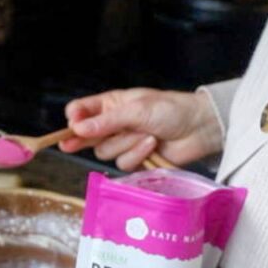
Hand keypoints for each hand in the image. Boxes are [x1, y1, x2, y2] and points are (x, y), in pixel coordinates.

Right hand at [59, 88, 222, 170]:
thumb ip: (106, 121)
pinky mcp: (135, 159)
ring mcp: (123, 142)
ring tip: (145, 135)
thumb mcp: (136, 110)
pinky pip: (123, 163)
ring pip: (105, 152)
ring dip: (125, 145)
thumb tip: (77, 128)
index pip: (81, 110)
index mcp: (110, 104)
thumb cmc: (170, 110)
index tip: (72, 125)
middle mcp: (113, 123)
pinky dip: (137, 155)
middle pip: (86, 135)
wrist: (199, 128)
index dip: (74, 118)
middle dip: (82, 139)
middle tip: (68, 145)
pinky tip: (151, 146)